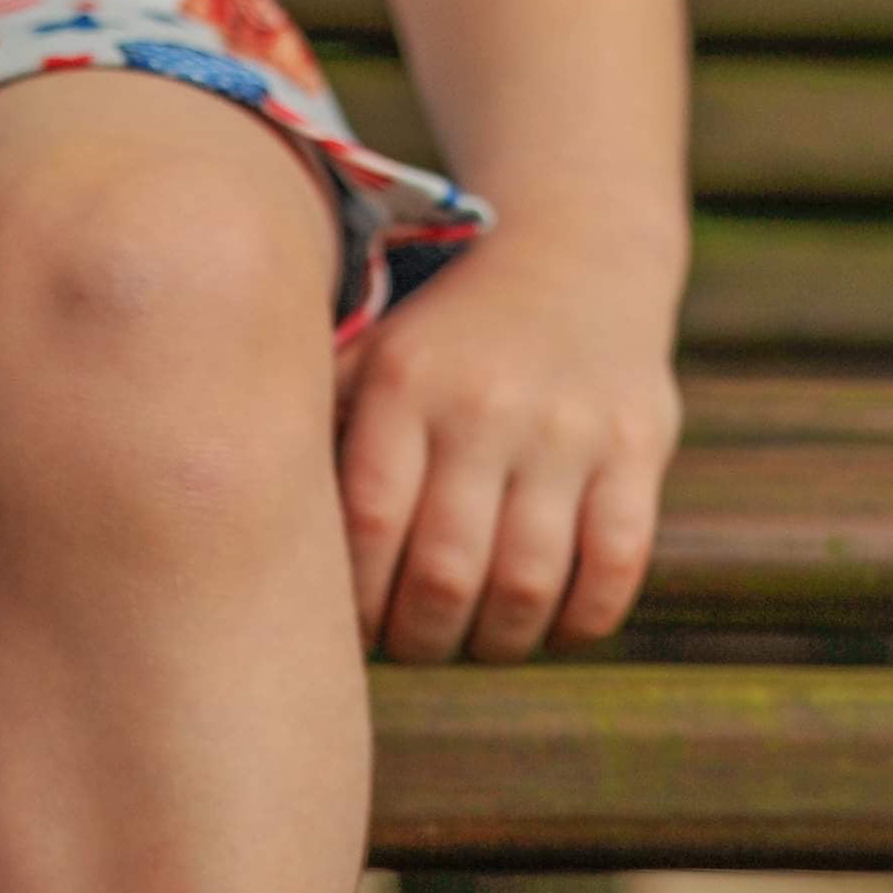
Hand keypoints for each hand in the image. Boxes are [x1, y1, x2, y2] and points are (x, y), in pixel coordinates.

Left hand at [335, 230, 683, 663]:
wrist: (577, 248)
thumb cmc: (445, 338)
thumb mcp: (369, 354)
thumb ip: (315, 432)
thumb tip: (253, 541)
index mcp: (404, 384)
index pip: (369, 526)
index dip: (356, 606)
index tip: (351, 631)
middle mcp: (486, 405)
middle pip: (445, 575)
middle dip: (421, 639)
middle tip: (413, 645)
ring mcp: (569, 428)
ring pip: (528, 583)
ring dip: (496, 641)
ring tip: (476, 641)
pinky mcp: (639, 444)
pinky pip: (615, 565)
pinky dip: (580, 620)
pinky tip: (550, 625)